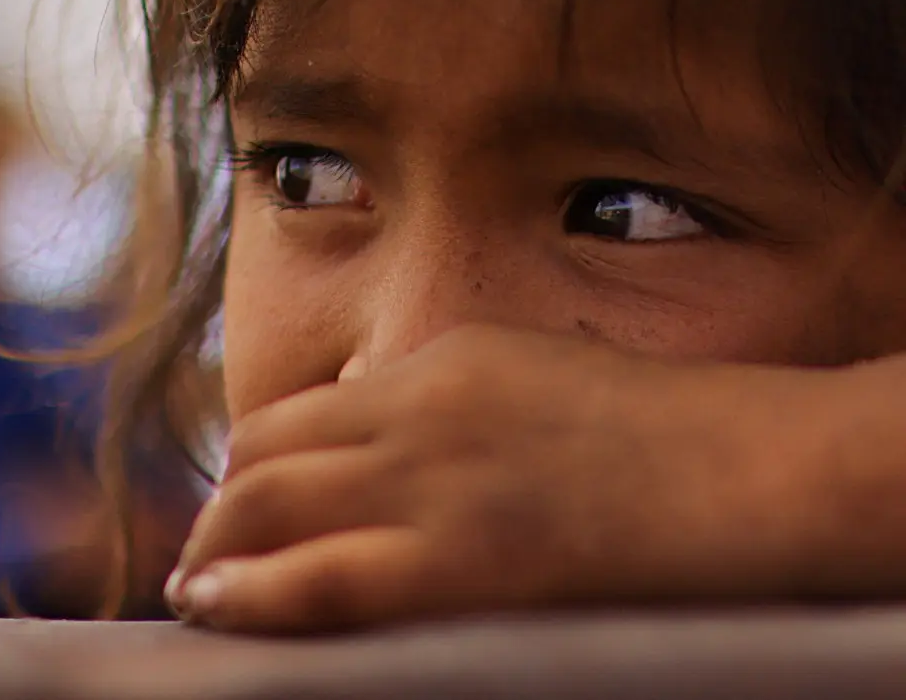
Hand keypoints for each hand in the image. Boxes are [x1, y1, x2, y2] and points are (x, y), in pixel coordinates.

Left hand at [164, 325, 847, 632]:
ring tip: (204, 591)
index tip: (246, 506)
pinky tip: (214, 607)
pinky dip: (250, 592)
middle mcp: (418, 407)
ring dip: (219, 548)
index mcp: (446, 360)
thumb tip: (397, 445)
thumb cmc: (678, 436)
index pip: (306, 411)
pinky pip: (319, 575)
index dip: (260, 467)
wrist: (763, 467)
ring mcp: (433, 477)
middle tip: (211, 555)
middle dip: (224, 507)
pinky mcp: (460, 554)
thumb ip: (462, 409)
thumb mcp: (548, 384)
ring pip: (267, 502)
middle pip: (264, 451)